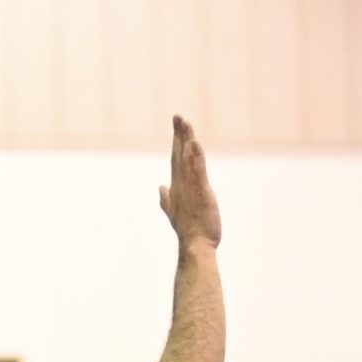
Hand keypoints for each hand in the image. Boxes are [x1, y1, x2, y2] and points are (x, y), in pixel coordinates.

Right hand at [158, 115, 220, 246]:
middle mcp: (181, 183)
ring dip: (186, 140)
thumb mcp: (174, 211)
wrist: (194, 245)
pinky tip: (195, 144)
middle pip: (179, 154)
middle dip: (179, 134)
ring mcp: (190, 187)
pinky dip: (196, 157)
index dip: (177, 141)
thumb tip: (160, 188)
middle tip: (178, 116)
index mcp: (177, 186)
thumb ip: (166, 198)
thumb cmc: (188, 230)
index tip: (177, 124)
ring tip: (185, 123)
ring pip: (187, 159)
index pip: (176, 159)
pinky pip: (198, 172)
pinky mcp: (201, 192)